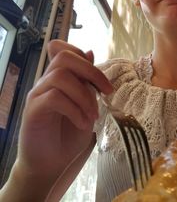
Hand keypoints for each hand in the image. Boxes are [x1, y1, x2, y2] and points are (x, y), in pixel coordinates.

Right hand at [15, 40, 112, 189]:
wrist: (52, 163)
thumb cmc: (69, 134)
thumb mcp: (86, 105)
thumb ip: (87, 81)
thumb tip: (90, 52)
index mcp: (59, 79)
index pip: (64, 50)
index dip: (84, 57)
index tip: (103, 82)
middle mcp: (46, 83)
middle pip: (64, 58)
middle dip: (91, 72)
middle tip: (107, 92)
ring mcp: (37, 95)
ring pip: (60, 77)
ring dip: (84, 96)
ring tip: (93, 116)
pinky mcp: (33, 111)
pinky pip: (54, 98)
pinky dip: (75, 110)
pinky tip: (83, 124)